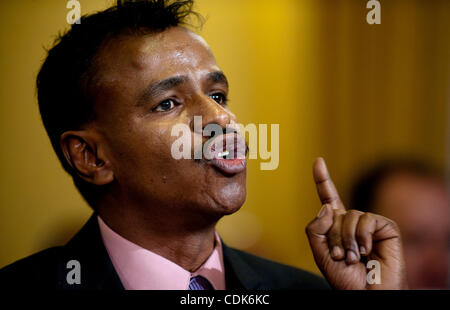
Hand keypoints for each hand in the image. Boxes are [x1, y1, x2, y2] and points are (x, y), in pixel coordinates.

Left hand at [305, 158, 407, 288]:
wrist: (367, 294)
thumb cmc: (345, 278)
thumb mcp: (320, 254)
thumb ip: (316, 229)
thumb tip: (328, 206)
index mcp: (337, 226)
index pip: (329, 198)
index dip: (323, 179)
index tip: (318, 161)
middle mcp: (353, 221)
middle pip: (334, 213)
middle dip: (333, 238)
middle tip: (341, 258)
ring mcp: (370, 223)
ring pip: (349, 216)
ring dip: (347, 240)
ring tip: (353, 257)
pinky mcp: (386, 227)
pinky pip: (366, 220)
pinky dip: (363, 237)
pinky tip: (368, 252)